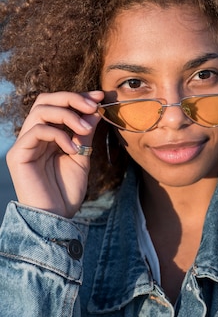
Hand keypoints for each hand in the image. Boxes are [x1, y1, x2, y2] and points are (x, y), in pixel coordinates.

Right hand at [6, 91, 103, 217]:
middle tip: (94, 106)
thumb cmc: (67, 192)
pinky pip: (37, 131)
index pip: (57, 105)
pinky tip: (73, 148)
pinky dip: (59, 134)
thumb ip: (85, 133)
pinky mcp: (18, 155)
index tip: (100, 97)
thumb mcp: (82, 157)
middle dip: (72, 99)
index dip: (78, 97)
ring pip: (40, 110)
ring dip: (67, 114)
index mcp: (47, 136)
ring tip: (86, 129)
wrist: (56, 218)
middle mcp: (33, 136)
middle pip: (45, 100)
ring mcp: (24, 144)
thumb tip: (95, 109)